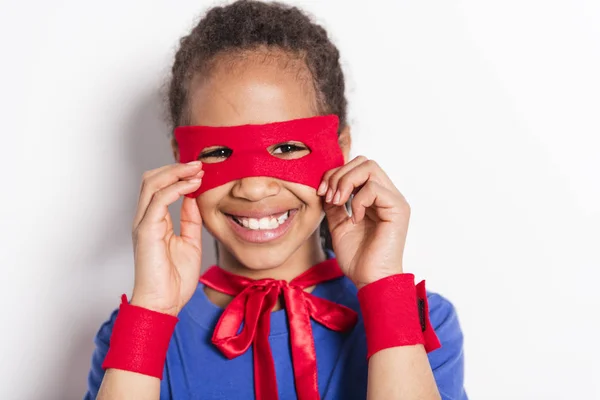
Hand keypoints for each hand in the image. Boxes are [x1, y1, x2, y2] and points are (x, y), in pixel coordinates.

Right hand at [129, 161, 204, 315]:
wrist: (164, 304)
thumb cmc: (174, 280)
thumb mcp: (190, 243)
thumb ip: (190, 220)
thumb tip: (194, 197)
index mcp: (154, 221)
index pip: (160, 187)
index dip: (178, 174)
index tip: (200, 170)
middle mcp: (145, 219)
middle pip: (151, 179)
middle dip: (175, 167)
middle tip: (199, 164)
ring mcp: (143, 223)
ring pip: (152, 183)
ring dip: (175, 172)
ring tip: (197, 169)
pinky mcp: (146, 230)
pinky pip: (158, 200)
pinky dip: (176, 188)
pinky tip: (192, 185)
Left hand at [318, 156, 410, 288]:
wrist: (369, 280)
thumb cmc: (357, 257)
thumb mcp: (338, 224)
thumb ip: (334, 204)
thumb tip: (325, 185)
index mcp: (374, 197)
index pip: (356, 168)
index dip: (335, 174)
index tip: (321, 193)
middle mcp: (387, 195)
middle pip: (364, 161)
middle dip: (339, 175)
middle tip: (328, 197)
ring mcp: (394, 200)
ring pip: (369, 167)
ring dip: (346, 183)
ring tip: (337, 203)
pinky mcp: (398, 209)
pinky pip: (374, 188)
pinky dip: (358, 200)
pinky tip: (355, 219)